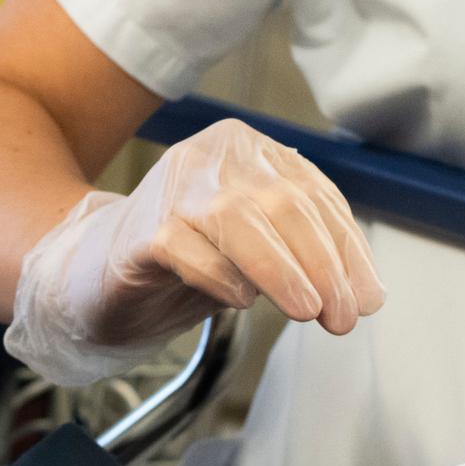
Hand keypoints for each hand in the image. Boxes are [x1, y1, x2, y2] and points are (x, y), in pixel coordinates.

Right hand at [6, 123, 385, 386]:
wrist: (98, 275)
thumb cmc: (187, 260)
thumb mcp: (259, 253)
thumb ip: (307, 259)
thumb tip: (365, 295)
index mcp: (249, 150)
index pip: (315, 195)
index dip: (348, 249)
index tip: (367, 298)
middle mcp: (212, 155)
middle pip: (284, 204)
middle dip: (323, 265)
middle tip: (341, 316)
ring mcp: (173, 186)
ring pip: (240, 219)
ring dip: (282, 270)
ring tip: (307, 311)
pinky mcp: (141, 229)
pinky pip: (188, 248)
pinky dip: (221, 277)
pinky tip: (239, 301)